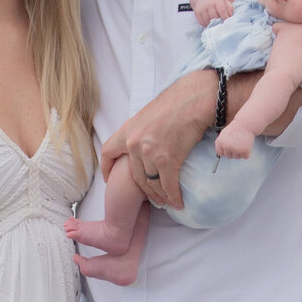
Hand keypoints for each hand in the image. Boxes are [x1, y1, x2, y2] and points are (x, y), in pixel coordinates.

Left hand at [100, 69, 215, 210]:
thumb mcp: (148, 114)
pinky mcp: (167, 160)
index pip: (108, 152)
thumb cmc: (177, 102)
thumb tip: (146, 141)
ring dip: (160, 196)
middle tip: (152, 199)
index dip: (107, 168)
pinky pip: (168, 185)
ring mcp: (149, 152)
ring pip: (151, 183)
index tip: (109, 178)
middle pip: (135, 176)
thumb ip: (142, 130)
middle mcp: (134, 143)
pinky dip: (173, 196)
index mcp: (128, 130)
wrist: (194, 99)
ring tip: (167, 202)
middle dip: (145, 191)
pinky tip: (178, 202)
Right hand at [190, 0, 232, 24]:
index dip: (225, 17)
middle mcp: (208, 3)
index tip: (227, 21)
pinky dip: (206, 24)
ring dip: (212, 24)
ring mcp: (201, 7)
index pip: (222, 10)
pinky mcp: (196, 12)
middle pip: (214, 16)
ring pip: (207, 20)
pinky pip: (201, 22)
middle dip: (218, 21)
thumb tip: (230, 16)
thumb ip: (229, 8)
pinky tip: (209, 22)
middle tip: (221, 23)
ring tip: (215, 23)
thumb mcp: (225, 0)